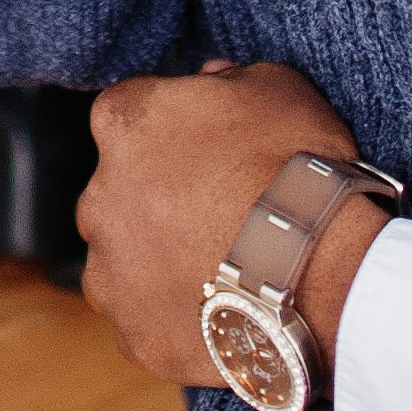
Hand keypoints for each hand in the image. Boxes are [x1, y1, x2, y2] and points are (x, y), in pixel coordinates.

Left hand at [77, 60, 390, 389]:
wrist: (315, 268)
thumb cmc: (298, 167)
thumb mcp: (278, 87)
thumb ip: (231, 78)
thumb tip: (213, 78)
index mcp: (124, 123)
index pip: (129, 114)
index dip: (172, 130)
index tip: (210, 147)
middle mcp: (97, 196)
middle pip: (118, 191)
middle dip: (156, 197)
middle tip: (219, 210)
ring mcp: (109, 272)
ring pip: (123, 260)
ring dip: (156, 260)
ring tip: (221, 268)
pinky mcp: (133, 333)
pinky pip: (145, 320)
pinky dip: (173, 317)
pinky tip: (220, 310)